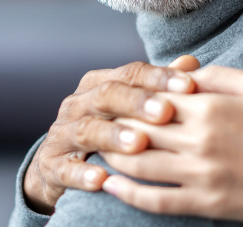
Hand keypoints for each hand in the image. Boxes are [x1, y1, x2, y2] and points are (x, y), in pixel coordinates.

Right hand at [23, 56, 199, 214]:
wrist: (60, 163)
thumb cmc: (109, 126)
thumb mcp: (131, 104)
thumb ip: (160, 85)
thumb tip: (191, 62)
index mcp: (100, 82)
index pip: (132, 73)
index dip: (160, 77)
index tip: (189, 84)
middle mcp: (79, 102)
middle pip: (108, 95)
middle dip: (138, 102)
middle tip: (165, 112)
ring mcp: (62, 133)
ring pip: (87, 129)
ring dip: (113, 136)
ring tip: (139, 143)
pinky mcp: (51, 165)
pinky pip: (65, 169)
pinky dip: (82, 174)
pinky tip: (101, 180)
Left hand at [101, 66, 242, 226]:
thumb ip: (218, 75)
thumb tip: (187, 70)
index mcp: (211, 106)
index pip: (154, 98)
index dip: (131, 96)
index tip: (116, 94)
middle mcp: (200, 140)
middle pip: (140, 131)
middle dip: (115, 125)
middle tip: (98, 121)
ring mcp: (202, 175)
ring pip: (140, 167)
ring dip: (113, 159)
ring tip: (98, 150)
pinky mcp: (209, 203)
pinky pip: (158, 202)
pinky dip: (129, 195)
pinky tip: (112, 188)